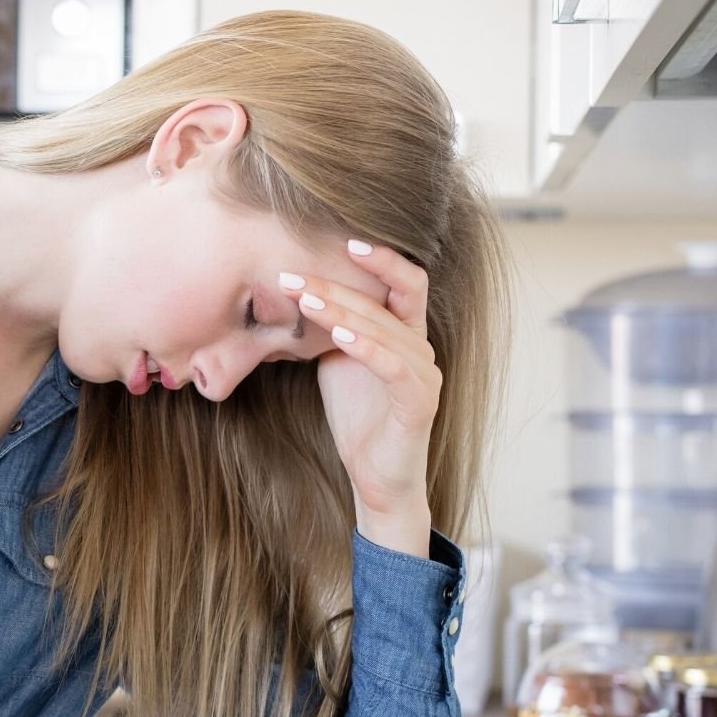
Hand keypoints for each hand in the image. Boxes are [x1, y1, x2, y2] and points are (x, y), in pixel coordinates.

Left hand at [279, 241, 438, 554]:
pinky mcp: (419, 402)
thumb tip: (295, 290)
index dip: (381, 257)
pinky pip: (393, 365)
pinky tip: (338, 335)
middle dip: (337, 283)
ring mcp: (424, 373)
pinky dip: (366, 346)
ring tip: (305, 298)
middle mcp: (421, 346)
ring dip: (343, 310)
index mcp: (405, 333)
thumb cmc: (357, 417)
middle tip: (292, 274)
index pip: (405, 280)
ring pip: (386, 328)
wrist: (374, 477)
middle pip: (386, 299)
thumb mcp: (336, 361)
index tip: (341, 238)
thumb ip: (330, 326)